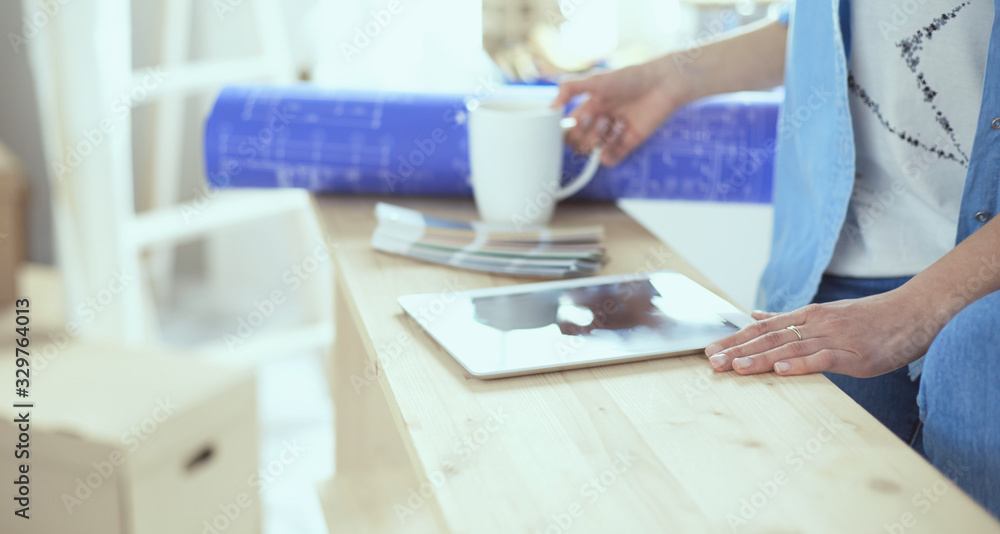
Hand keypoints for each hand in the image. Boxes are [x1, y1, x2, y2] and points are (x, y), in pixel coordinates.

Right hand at [553, 60, 686, 165]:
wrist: (663, 83)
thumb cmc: (632, 77)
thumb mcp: (596, 79)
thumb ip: (570, 89)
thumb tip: (551, 106)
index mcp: (590, 105)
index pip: (569, 126)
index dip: (568, 129)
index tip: (572, 124)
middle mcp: (600, 120)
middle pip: (579, 141)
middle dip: (584, 134)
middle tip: (599, 119)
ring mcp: (614, 132)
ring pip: (594, 150)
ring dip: (599, 141)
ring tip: (613, 124)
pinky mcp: (629, 141)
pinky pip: (611, 158)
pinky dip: (609, 156)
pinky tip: (616, 142)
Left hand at [704, 289, 938, 377]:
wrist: (912, 313)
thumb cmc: (868, 318)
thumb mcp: (824, 314)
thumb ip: (788, 319)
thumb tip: (754, 315)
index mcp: (806, 316)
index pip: (762, 328)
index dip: (735, 340)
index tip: (711, 350)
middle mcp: (815, 324)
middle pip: (769, 337)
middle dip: (738, 351)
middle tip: (712, 362)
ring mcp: (834, 338)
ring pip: (790, 348)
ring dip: (761, 358)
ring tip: (736, 367)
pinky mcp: (854, 354)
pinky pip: (823, 359)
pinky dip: (800, 364)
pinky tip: (781, 369)